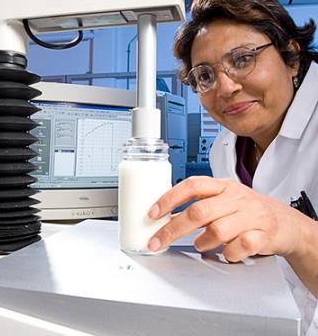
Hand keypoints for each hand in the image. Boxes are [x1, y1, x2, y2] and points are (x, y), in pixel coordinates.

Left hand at [147, 176, 310, 261]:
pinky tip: (227, 253)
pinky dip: (228, 254)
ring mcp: (250, 215)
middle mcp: (235, 197)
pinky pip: (239, 246)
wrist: (286, 223)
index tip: (152, 213)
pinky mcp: (263, 234)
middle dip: (172, 229)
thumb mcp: (224, 198)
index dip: (169, 198)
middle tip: (157, 242)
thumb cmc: (247, 210)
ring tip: (201, 244)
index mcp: (222, 186)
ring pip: (217, 230)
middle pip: (198, 211)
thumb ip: (199, 204)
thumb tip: (164, 216)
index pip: (192, 185)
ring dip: (203, 242)